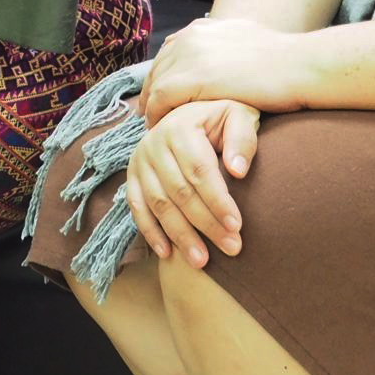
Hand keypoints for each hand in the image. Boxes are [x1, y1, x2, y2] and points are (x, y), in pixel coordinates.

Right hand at [126, 99, 260, 269]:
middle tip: (231, 248)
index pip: (199, 170)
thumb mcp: (239, 117)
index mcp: (180, 126)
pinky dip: (150, 232)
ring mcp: (139, 160)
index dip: (218, 200)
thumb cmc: (222, 119)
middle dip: (206, 224)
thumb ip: (242, 139)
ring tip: (202, 261)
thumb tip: (238, 170)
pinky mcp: (132, 176)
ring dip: (180, 235)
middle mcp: (153, 142)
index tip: (237, 226)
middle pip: (179, 191)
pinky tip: (168, 254)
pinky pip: (137, 208)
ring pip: (158, 204)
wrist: (191, 112)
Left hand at [141, 18, 307, 124]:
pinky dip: (157, 116)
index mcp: (202, 28)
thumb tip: (224, 57)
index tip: (161, 96)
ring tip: (156, 128)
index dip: (163, 76)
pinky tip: (162, 131)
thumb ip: (228, 47)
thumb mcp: (248, 42)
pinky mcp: (194, 77)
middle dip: (153, 92)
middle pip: (158, 68)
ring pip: (156, 85)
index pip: (169, 52)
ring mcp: (191, 55)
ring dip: (153, 107)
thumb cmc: (285, 61)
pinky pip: (161, 100)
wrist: (300, 66)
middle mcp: (191, 37)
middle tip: (152, 116)